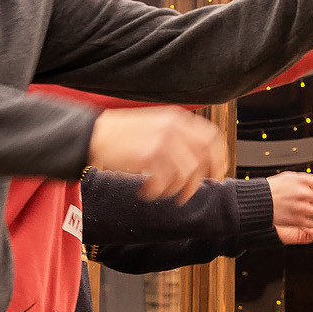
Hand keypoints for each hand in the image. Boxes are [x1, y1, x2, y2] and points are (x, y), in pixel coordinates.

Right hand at [88, 107, 225, 204]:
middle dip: (201, 179)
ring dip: (175, 189)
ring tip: (161, 192)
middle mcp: (174, 127)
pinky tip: (147, 191)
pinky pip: (165, 182)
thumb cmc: (124, 134)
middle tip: (190, 193)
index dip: (218, 158)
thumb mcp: (156, 125)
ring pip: (186, 173)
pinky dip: (157, 192)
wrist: (94, 133)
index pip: (212, 138)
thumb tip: (201, 161)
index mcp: (178, 118)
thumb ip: (179, 138)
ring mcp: (163, 140)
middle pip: (203, 158)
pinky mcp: (149, 155)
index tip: (216, 174)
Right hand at [267, 172, 312, 244]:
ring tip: (309, 210)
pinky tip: (305, 217)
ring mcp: (301, 208)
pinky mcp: (297, 220)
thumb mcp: (292, 177)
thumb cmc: (274, 189)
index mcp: (303, 180)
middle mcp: (303, 193)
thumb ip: (310, 181)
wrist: (258, 202)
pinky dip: (312, 222)